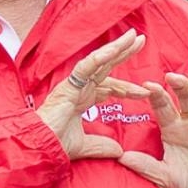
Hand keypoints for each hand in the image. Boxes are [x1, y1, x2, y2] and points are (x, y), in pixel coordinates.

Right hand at [37, 31, 145, 160]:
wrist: (41, 147)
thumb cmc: (55, 144)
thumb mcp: (85, 146)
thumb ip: (101, 146)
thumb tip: (119, 150)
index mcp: (82, 98)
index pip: (108, 86)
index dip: (127, 87)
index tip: (146, 92)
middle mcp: (79, 88)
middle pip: (106, 66)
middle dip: (123, 53)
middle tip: (140, 39)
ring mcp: (74, 84)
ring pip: (98, 61)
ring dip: (116, 48)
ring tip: (134, 37)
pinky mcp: (68, 85)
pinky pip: (85, 67)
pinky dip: (99, 57)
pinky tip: (114, 50)